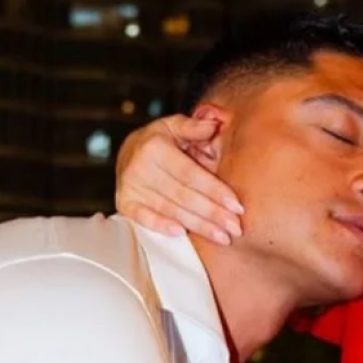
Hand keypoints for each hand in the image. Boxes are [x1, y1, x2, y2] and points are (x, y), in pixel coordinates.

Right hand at [115, 115, 243, 244]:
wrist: (127, 151)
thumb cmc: (158, 139)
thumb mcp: (173, 125)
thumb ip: (193, 127)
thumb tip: (213, 125)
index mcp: (155, 148)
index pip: (191, 174)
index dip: (215, 191)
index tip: (237, 206)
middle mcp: (140, 168)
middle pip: (183, 196)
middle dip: (212, 214)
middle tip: (235, 228)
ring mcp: (131, 187)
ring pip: (170, 210)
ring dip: (198, 226)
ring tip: (222, 237)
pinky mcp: (124, 203)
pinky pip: (144, 218)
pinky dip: (161, 226)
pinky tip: (182, 233)